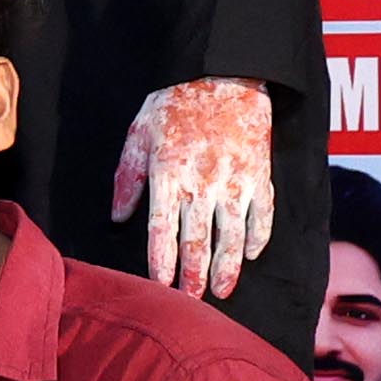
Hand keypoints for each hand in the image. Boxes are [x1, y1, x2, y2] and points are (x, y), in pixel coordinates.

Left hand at [113, 79, 275, 301]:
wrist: (225, 76)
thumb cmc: (173, 104)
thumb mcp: (137, 135)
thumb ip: (127, 179)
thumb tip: (117, 217)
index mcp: (167, 176)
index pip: (162, 231)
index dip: (161, 262)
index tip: (160, 286)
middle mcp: (203, 184)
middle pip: (198, 241)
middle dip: (193, 276)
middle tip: (190, 304)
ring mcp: (236, 182)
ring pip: (232, 235)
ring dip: (227, 267)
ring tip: (221, 290)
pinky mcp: (261, 175)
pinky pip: (263, 214)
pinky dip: (258, 237)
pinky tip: (249, 255)